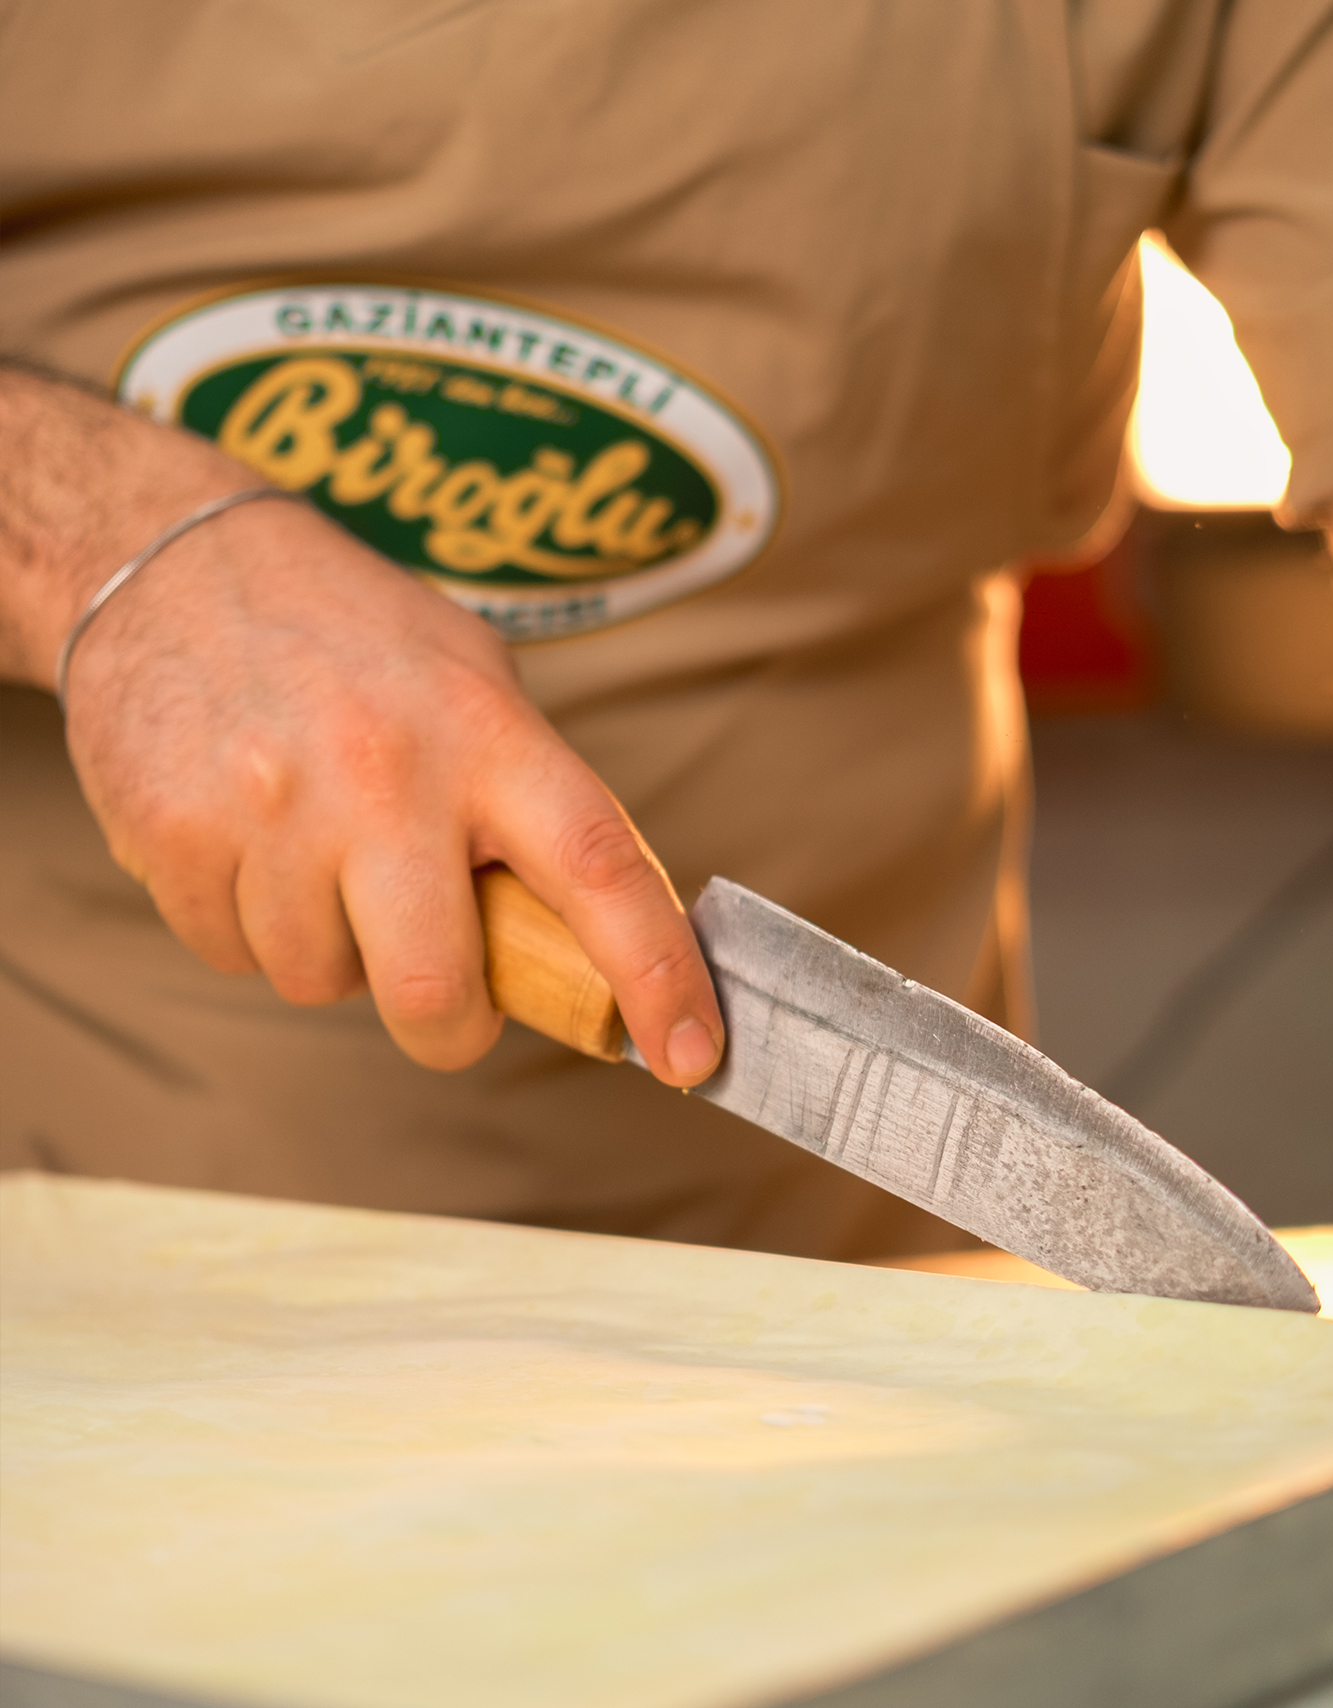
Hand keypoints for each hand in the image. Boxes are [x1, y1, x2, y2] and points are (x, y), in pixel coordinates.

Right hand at [60, 486, 723, 1081]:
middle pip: (433, 991)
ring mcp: (272, 803)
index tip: (692, 1053)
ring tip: (323, 856)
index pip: (601, 870)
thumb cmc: (356, 638)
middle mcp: (386, 770)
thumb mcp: (478, 685)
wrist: (169, 558)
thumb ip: (536, 802)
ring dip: (335, 954)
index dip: (657, 974)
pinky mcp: (173, 830)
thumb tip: (606, 935)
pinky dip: (249, 928)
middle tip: (448, 1000)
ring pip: (320, 982)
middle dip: (448, 1026)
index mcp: (489, 733)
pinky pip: (230, 955)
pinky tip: (252, 842)